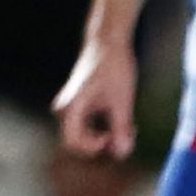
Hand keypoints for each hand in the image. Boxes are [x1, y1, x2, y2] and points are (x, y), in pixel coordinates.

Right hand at [52, 38, 137, 158]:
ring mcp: (71, 108)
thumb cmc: (114, 67)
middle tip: (128, 134)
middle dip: (104, 144)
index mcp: (70, 108)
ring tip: (129, 127)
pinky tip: (124, 120)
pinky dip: (105, 128)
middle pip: (80, 142)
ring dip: (107, 137)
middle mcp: (65, 110)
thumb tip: (122, 153)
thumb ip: (121, 129)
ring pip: (86, 135)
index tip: (116, 137)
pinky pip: (89, 126)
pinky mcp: (79, 105)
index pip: (74, 143)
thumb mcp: (122, 100)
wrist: (108, 41)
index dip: (96, 147)